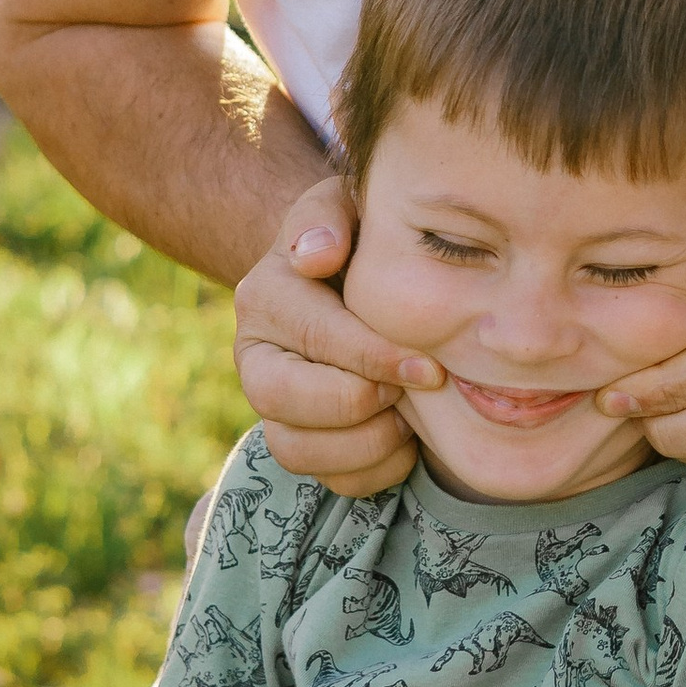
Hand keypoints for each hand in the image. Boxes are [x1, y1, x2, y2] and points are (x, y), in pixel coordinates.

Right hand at [233, 173, 439, 495]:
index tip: (431, 366)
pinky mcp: (302, 444)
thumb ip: (328, 214)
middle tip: (415, 392)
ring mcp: (273, 409)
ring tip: (410, 418)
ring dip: (365, 444)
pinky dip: (375, 470)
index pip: (314, 336)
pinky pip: (330, 482)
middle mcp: (254, 359)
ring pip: (297, 451)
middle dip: (358, 403)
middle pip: (281, 400)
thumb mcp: (343, 204)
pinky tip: (407, 440)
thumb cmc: (359, 236)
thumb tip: (317, 255)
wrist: (355, 280)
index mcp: (264, 298)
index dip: (374, 356)